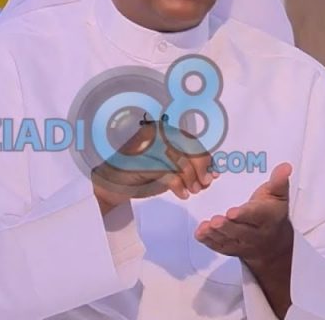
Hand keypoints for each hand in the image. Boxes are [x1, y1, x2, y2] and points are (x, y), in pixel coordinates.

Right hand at [92, 114, 217, 211]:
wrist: (111, 183)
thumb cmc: (139, 175)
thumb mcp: (166, 166)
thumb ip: (185, 165)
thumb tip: (211, 172)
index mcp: (161, 130)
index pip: (190, 141)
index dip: (205, 158)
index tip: (212, 174)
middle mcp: (155, 133)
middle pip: (189, 149)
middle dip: (200, 169)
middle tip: (203, 185)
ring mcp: (148, 146)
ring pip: (181, 162)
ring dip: (190, 180)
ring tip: (191, 191)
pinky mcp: (144, 161)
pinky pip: (170, 174)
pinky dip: (179, 186)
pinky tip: (182, 194)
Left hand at [194, 162, 293, 266]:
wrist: (273, 243)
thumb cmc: (272, 213)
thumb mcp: (278, 196)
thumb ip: (278, 181)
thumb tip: (285, 166)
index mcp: (268, 218)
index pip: (256, 216)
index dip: (244, 214)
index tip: (232, 212)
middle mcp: (256, 234)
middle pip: (241, 232)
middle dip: (227, 227)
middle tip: (215, 221)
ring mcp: (243, 244)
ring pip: (229, 241)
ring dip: (216, 235)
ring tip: (205, 227)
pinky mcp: (232, 249)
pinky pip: (221, 247)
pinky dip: (210, 242)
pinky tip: (201, 234)